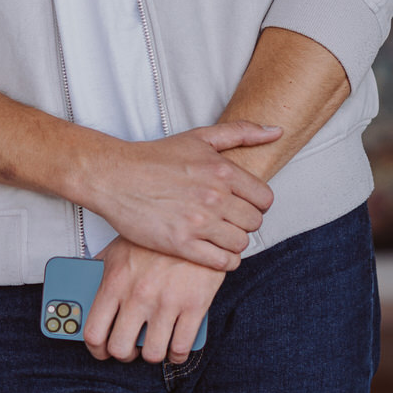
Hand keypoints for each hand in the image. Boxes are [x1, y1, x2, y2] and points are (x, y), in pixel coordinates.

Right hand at [80, 122, 279, 270]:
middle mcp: (215, 196)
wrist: (115, 176)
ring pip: (241, 244)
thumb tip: (277, 130)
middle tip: (230, 221)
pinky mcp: (181, 243)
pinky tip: (214, 252)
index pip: (265, 199)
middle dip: (245, 223)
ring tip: (221, 236)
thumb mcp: (201, 137)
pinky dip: (224, 261)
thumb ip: (242, 132)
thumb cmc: (156, 156)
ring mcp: (198, 222)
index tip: (243, 205)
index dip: (257, 204)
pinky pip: (222, 262)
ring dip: (234, 242)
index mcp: (223, 170)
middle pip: (254, 223)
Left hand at [84, 238, 225, 363]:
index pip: (94, 332)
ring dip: (152, 354)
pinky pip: (182, 347)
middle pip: (121, 348)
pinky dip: (177, 354)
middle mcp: (138, 295)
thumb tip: (84, 286)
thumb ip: (101, 269)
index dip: (96, 350)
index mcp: (116, 282)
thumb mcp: (121, 247)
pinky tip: (176, 347)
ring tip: (155, 346)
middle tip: (131, 347)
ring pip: (153, 353)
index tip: (102, 351)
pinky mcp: (195, 305)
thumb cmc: (157, 238)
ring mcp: (167, 302)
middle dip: (125, 354)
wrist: (197, 222)